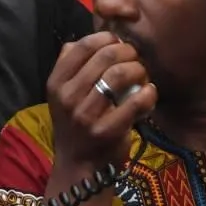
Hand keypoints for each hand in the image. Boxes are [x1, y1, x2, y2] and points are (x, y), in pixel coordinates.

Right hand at [45, 32, 156, 170]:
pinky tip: (149, 92)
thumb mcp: (62, 95)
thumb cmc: (75, 125)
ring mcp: (85, 115)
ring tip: (144, 74)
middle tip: (137, 58)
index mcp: (56, 83)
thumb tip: (86, 38)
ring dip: (138, 69)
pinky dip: (147, 93)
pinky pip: (134, 102)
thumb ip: (71, 65)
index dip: (106, 38)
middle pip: (104, 57)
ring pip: (118, 75)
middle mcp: (67, 97)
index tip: (119, 43)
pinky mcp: (106, 132)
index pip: (83, 46)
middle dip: (128, 51)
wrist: (79, 167)